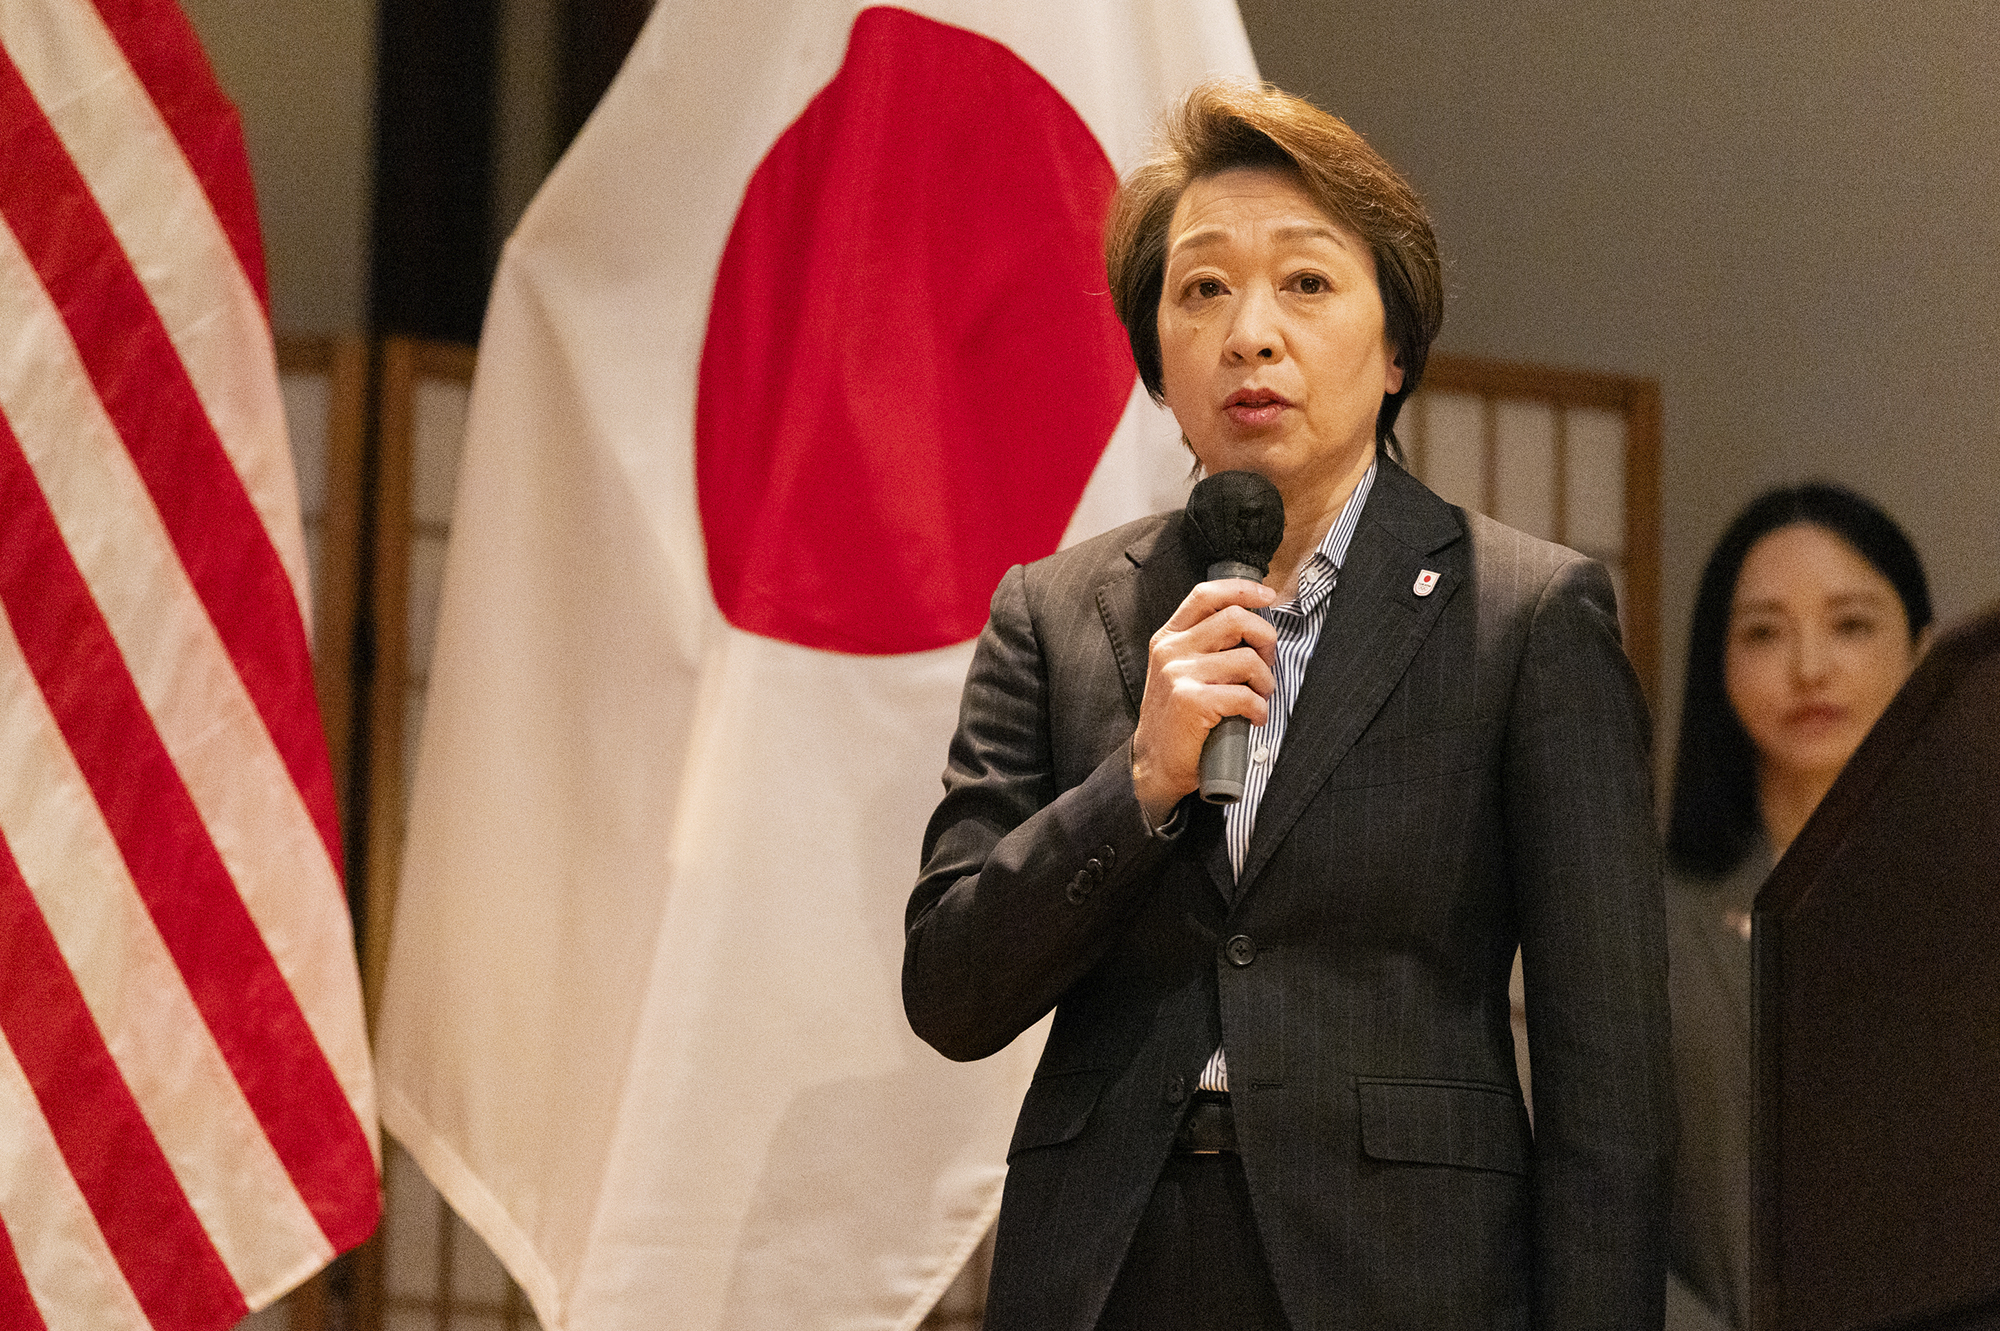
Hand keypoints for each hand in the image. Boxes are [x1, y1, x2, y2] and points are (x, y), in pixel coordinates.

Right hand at [1131, 578, 1278, 823]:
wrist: (1155, 764)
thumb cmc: (1176, 719)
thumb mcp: (1179, 672)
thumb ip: (1204, 646)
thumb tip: (1252, 627)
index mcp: (1169, 638)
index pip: (1206, 595)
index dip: (1242, 590)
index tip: (1268, 597)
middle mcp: (1171, 651)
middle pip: (1235, 619)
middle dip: (1265, 639)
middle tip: (1267, 663)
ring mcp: (1179, 675)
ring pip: (1247, 660)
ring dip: (1266, 681)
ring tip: (1261, 697)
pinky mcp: (1192, 701)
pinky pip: (1245, 695)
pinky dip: (1259, 709)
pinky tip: (1254, 718)